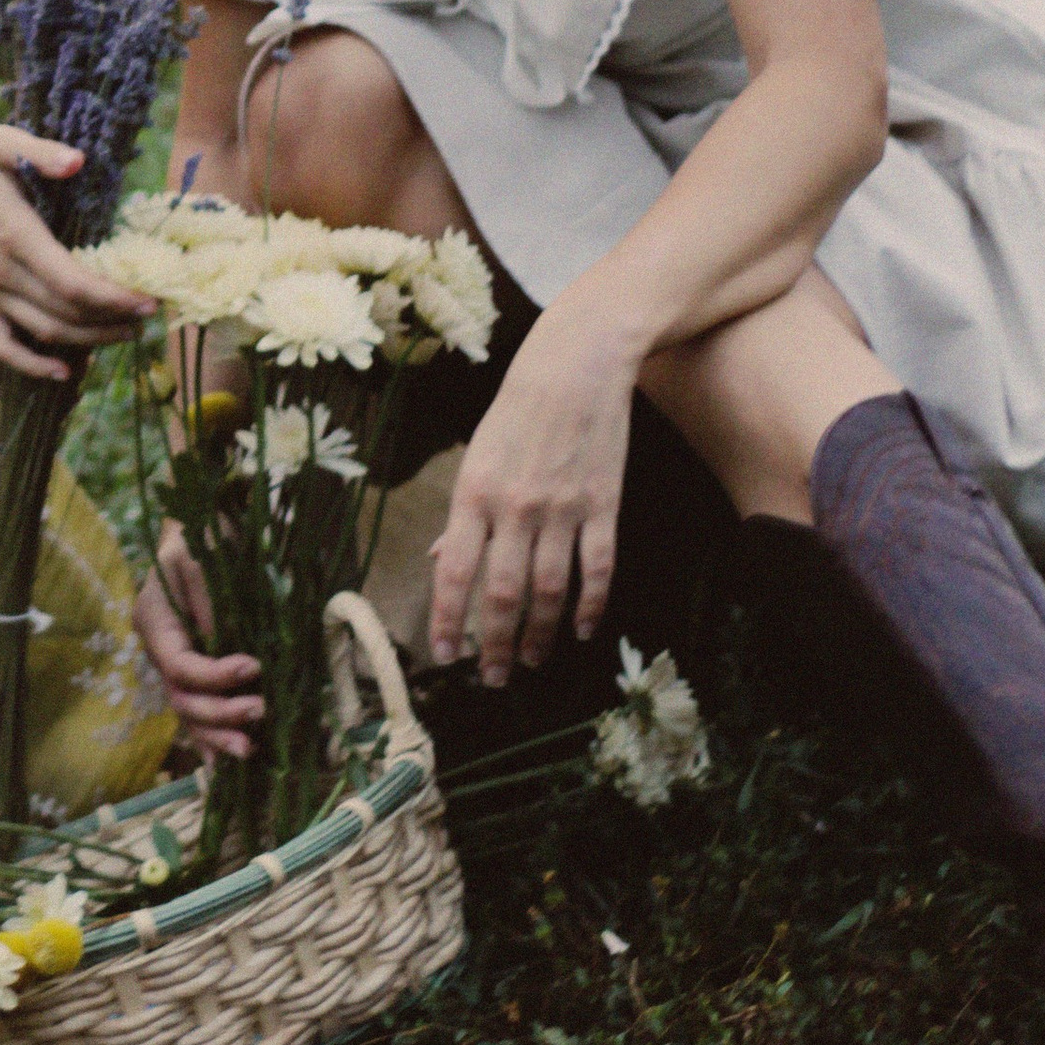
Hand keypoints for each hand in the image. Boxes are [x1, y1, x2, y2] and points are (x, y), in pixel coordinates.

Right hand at [0, 126, 151, 380]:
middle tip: (151, 317)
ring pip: (44, 333)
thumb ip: (41, 151)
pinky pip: (5, 343)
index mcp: (15, 236)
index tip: (149, 299)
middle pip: (67, 315)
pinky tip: (63, 372)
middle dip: (114, 321)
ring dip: (89, 341)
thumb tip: (78, 161)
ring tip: (126, 334)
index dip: (115, 298)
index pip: (74, 284)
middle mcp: (2, 273)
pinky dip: (32, 365)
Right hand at [136, 525, 264, 760]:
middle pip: (182, 698)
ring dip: (218, 736)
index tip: (252, 666)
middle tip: (261, 710)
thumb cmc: (204, 536)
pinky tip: (227, 763)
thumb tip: (224, 644)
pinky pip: (201, 713)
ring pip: (190, 714)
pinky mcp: (198, 673)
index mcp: (155, 621)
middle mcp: (161, 649)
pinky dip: (213, 739)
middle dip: (219, 713)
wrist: (205, 529)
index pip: (179, 665)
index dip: (214, 675)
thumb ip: (209, 598)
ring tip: (251, 749)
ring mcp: (178, 665)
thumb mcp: (203, 556)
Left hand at [426, 306, 635, 686]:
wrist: (576, 365)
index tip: (445, 656)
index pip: (455, 573)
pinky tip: (581, 631)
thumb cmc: (517, 410)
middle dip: (495, 644)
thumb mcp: (476, 456)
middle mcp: (515, 508)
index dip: (448, 620)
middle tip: (493, 679)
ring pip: (549, 591)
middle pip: (503, 594)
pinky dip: (589, 607)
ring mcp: (562, 509)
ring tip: (530, 663)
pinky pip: (597, 569)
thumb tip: (440, 562)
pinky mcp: (604, 506)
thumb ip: (463, 516)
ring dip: (538, 635)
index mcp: (473, 494)